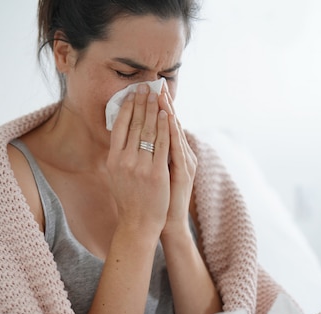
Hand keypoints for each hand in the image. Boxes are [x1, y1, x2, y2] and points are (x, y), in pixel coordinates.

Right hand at [108, 84, 171, 233]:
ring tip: (157, 95)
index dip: (127, 107)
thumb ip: (118, 155)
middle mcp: (124, 161)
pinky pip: (162, 145)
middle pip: (134, 125)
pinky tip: (167, 115)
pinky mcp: (157, 173)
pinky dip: (165, 128)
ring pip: (149, 131)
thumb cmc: (129, 199)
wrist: (138, 223)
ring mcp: (141, 167)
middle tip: (146, 86)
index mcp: (113, 159)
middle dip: (141, 103)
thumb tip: (120, 132)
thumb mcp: (115, 175)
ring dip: (154, 110)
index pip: (119, 126)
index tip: (133, 93)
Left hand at [158, 85, 196, 236]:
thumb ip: (149, 154)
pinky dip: (172, 131)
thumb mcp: (151, 172)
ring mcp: (184, 163)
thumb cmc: (154, 199)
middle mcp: (183, 155)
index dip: (160, 107)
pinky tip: (168, 118)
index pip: (167, 125)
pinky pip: (176, 147)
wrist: (160, 222)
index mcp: (176, 155)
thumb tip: (136, 137)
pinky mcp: (182, 172)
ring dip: (168, 112)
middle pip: (172, 124)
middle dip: (163, 104)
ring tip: (161, 94)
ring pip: (175, 132)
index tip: (152, 89)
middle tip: (156, 84)